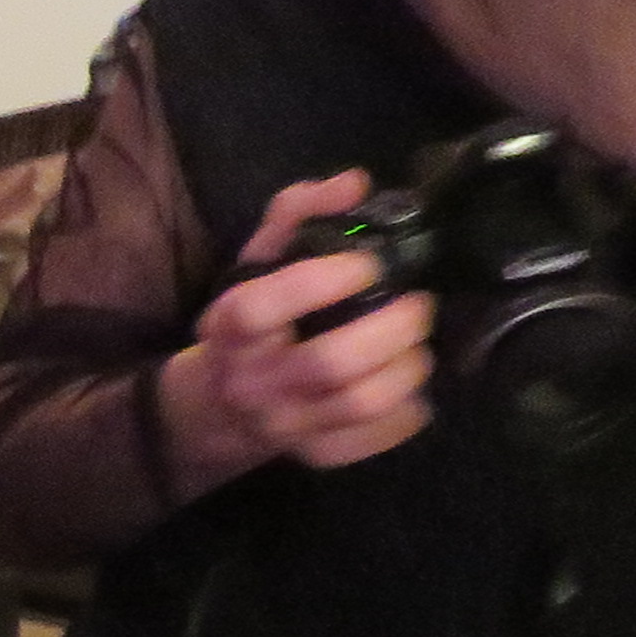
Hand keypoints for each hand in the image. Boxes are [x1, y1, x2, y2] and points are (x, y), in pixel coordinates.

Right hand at [163, 169, 434, 481]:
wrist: (217, 407)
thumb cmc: (247, 324)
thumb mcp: (256, 263)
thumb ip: (298, 215)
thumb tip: (357, 183)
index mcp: (232, 327)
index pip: (265, 307)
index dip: (322, 281)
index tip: (368, 263)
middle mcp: (253, 380)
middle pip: (330, 364)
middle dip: (391, 329)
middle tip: (417, 306)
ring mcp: (284, 424)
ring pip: (360, 404)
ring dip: (407, 368)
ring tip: (418, 346)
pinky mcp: (314, 454)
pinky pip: (372, 440)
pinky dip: (407, 413)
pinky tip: (410, 389)